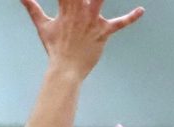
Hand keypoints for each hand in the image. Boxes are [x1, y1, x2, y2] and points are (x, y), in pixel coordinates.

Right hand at [21, 0, 143, 78]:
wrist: (65, 71)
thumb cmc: (55, 48)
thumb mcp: (43, 26)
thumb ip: (32, 8)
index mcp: (66, 7)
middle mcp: (79, 11)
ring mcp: (91, 21)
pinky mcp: (102, 32)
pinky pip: (119, 24)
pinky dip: (131, 18)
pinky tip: (141, 11)